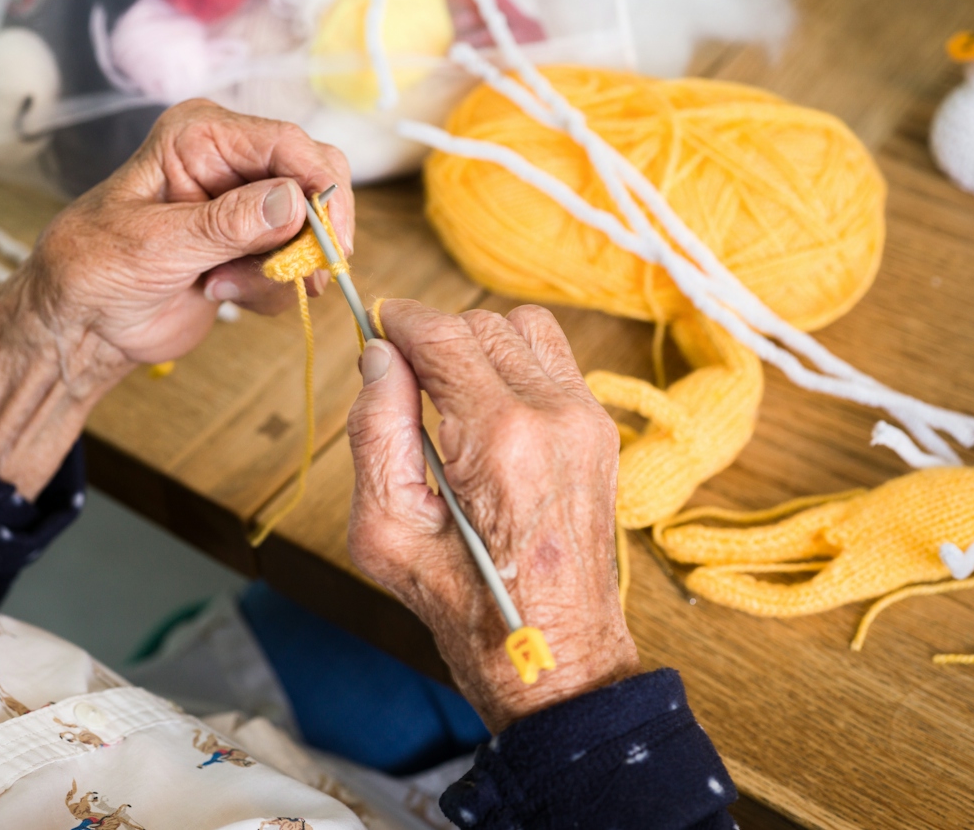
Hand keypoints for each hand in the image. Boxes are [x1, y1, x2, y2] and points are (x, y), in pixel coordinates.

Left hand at [0, 101, 353, 496]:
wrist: (81, 323)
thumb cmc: (94, 268)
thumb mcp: (156, 244)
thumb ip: (226, 224)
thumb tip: (293, 203)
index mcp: (201, 135)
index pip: (286, 143)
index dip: (318, 186)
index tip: (332, 236)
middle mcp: (231, 162)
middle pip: (314, 181)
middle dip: (311, 234)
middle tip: (300, 275)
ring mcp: (245, 207)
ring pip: (310, 232)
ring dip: (279, 271)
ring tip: (224, 286)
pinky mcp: (252, 247)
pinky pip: (295, 266)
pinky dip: (269, 289)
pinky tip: (219, 291)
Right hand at [347, 300, 639, 731]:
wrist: (553, 654)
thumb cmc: (466, 606)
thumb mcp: (385, 530)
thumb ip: (374, 431)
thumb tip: (377, 357)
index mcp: (500, 441)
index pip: (443, 334)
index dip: (399, 320)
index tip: (373, 326)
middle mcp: (554, 417)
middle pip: (480, 323)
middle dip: (432, 336)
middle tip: (400, 376)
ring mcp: (586, 419)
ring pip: (522, 328)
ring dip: (477, 343)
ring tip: (448, 390)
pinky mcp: (599, 429)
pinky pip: (551, 357)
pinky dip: (513, 362)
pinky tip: (487, 406)